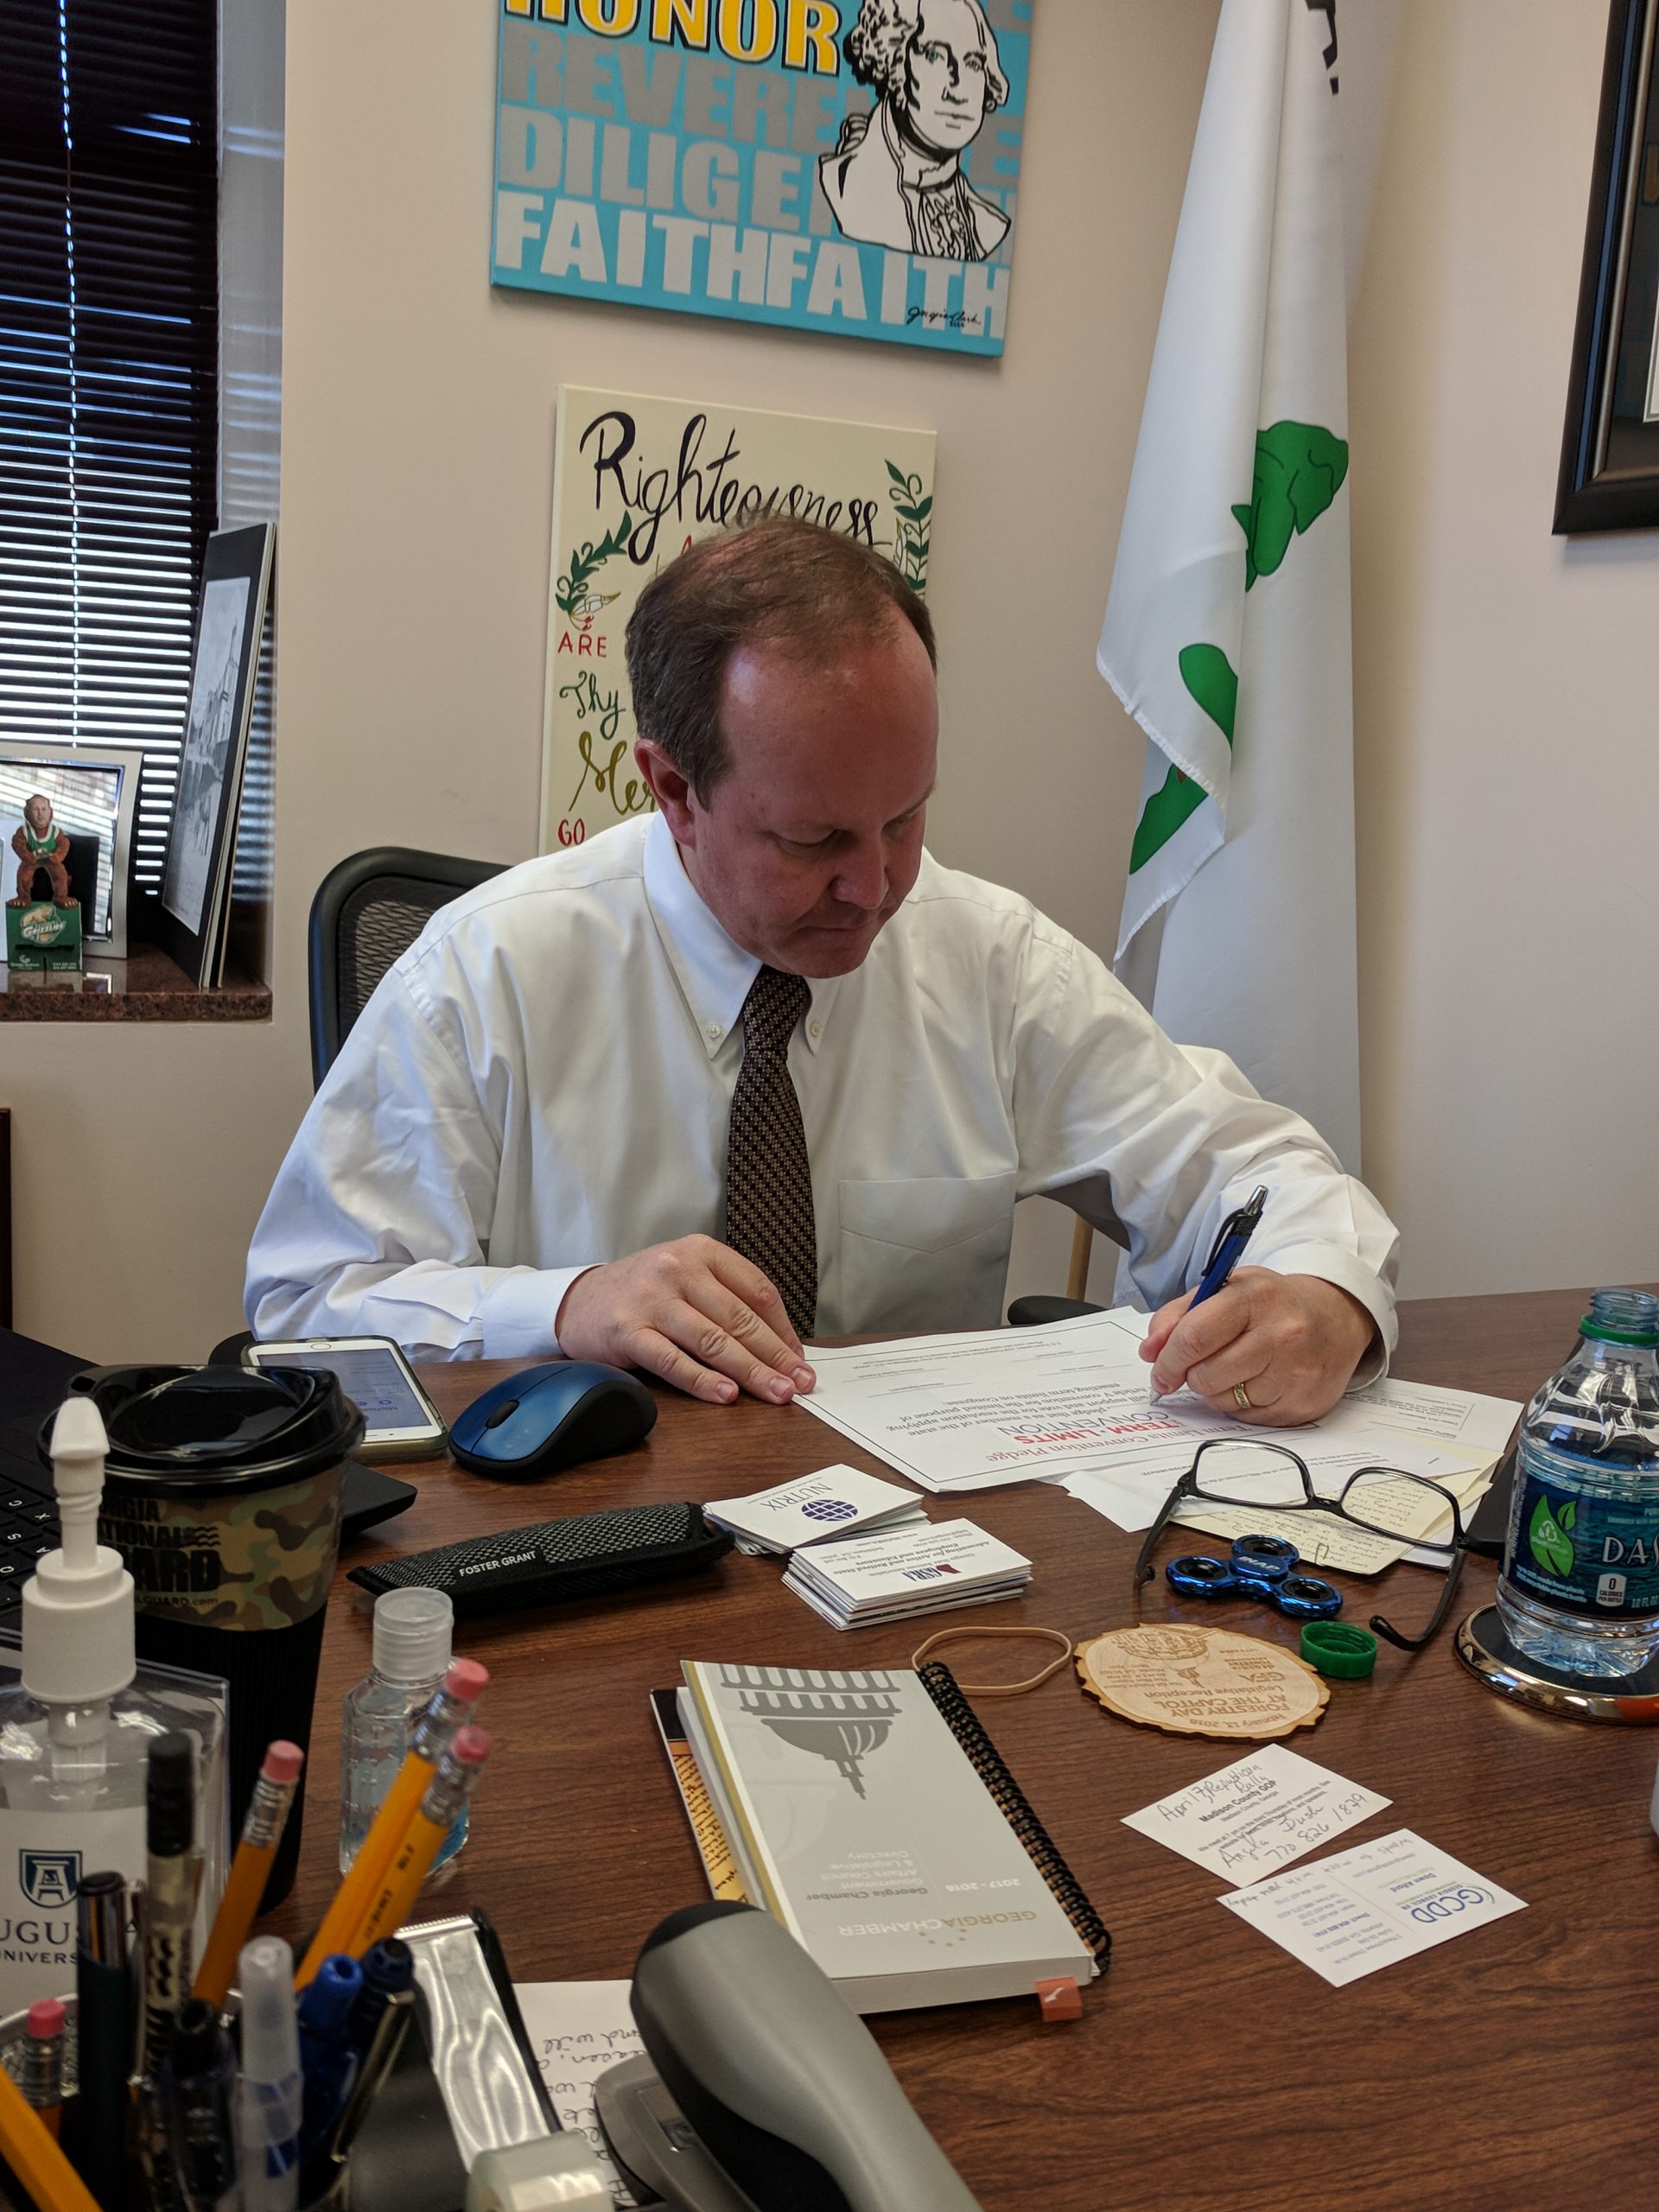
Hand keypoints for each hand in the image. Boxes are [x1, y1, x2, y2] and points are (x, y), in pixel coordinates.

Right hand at [554, 1236, 815, 1406]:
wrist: (577, 1301)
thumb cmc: (642, 1292)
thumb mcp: (685, 1276)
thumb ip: (726, 1298)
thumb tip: (779, 1344)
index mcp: (700, 1251)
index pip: (757, 1290)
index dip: (783, 1328)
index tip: (799, 1358)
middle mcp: (677, 1268)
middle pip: (740, 1318)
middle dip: (775, 1355)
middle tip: (799, 1383)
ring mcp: (652, 1299)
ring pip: (713, 1340)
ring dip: (751, 1372)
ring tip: (776, 1393)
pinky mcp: (628, 1332)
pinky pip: (673, 1361)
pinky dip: (703, 1381)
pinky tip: (727, 1395)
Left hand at [1139, 1268, 1375, 1425]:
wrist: (1335, 1318)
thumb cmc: (1271, 1304)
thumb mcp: (1225, 1291)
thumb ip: (1179, 1316)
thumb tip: (1151, 1351)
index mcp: (1254, 1296)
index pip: (1195, 1337)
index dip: (1167, 1359)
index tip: (1158, 1369)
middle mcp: (1280, 1332)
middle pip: (1206, 1375)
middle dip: (1190, 1375)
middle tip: (1197, 1367)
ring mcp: (1295, 1371)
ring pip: (1223, 1400)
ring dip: (1216, 1389)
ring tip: (1235, 1367)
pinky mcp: (1303, 1404)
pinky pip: (1247, 1418)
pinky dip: (1241, 1404)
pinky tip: (1257, 1381)